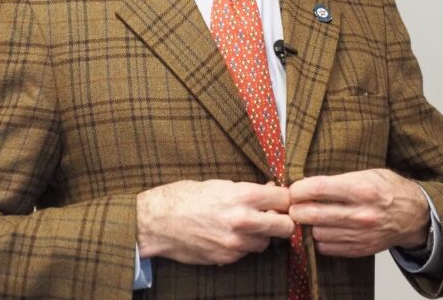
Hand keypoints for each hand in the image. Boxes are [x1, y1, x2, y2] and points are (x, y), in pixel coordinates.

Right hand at [136, 179, 295, 264]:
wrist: (157, 221)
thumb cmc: (185, 197)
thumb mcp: (218, 184)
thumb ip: (247, 190)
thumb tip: (270, 190)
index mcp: (242, 195)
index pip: (283, 198)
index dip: (284, 198)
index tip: (281, 200)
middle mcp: (243, 220)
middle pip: (285, 226)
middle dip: (283, 221)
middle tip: (274, 217)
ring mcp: (236, 243)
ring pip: (266, 243)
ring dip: (261, 236)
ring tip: (244, 226)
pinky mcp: (226, 258)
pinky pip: (246, 253)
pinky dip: (243, 246)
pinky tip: (228, 235)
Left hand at [288, 169, 428, 256]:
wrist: (415, 215)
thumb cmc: (389, 190)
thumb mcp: (368, 174)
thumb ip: (339, 179)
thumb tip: (307, 184)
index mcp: (361, 189)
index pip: (318, 189)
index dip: (299, 190)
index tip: (293, 190)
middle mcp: (360, 214)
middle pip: (313, 214)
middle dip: (296, 209)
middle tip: (293, 205)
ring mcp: (360, 234)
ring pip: (317, 233)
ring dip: (309, 225)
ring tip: (311, 215)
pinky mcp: (360, 249)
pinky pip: (327, 248)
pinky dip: (321, 239)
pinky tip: (325, 228)